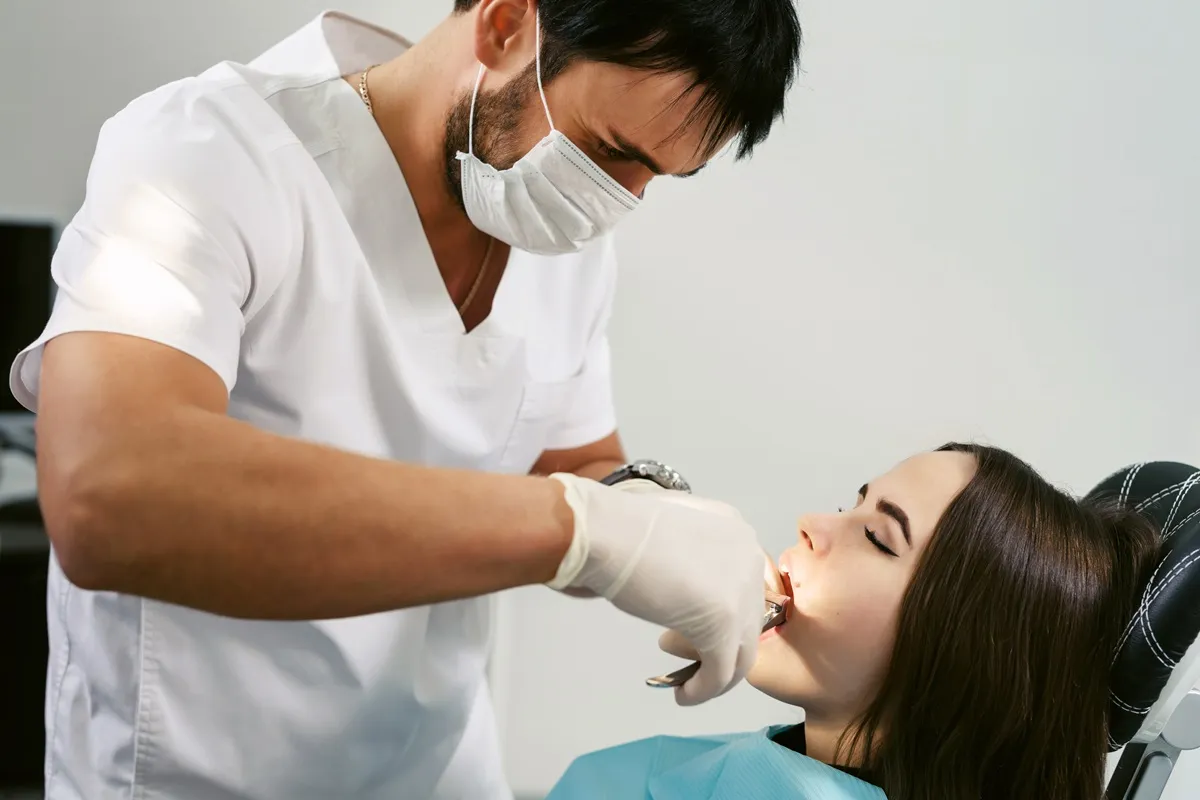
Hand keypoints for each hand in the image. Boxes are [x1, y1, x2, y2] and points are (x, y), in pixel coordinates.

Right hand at [547, 473, 764, 704]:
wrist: (603, 532)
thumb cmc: (617, 526)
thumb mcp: (666, 529)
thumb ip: (683, 554)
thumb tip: (672, 582)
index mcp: (734, 529)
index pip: (740, 584)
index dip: (720, 611)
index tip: (692, 627)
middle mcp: (747, 558)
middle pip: (746, 617)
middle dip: (719, 643)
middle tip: (687, 655)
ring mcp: (740, 592)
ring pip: (742, 650)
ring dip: (718, 676)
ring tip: (691, 688)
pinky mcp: (723, 625)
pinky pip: (722, 671)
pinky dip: (704, 690)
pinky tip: (684, 695)